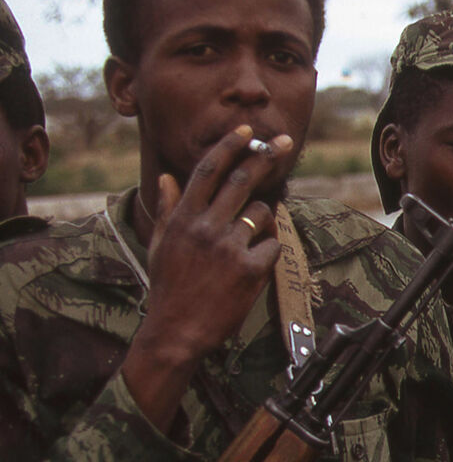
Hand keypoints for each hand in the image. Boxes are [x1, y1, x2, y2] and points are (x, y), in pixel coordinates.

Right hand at [122, 127, 297, 429]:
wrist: (177, 330)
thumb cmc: (168, 286)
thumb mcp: (160, 244)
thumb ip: (168, 209)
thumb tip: (167, 178)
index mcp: (182, 218)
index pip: (208, 171)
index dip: (229, 147)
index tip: (246, 130)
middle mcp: (205, 226)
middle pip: (242, 180)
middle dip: (266, 156)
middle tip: (284, 141)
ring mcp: (229, 247)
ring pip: (262, 213)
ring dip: (264, 218)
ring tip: (247, 241)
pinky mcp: (250, 268)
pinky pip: (272, 245)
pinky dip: (267, 251)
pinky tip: (251, 267)